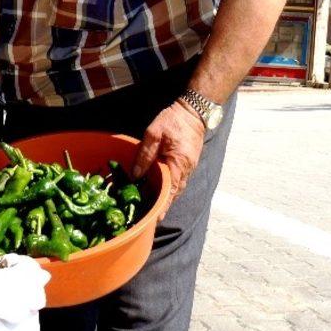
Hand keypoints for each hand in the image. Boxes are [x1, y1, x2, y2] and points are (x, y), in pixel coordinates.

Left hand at [132, 102, 204, 217]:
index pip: (170, 191)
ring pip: (177, 188)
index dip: (162, 206)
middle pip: (175, 193)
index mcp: (178, 163)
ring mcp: (189, 167)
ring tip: (154, 208)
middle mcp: (187, 169)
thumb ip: (145, 154)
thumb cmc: (173, 120)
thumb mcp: (154, 133)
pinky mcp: (188, 162)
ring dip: (167, 198)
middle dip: (164, 206)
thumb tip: (136, 175)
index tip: (155, 219)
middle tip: (151, 218)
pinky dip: (171, 188)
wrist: (193, 111)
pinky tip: (161, 190)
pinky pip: (179, 180)